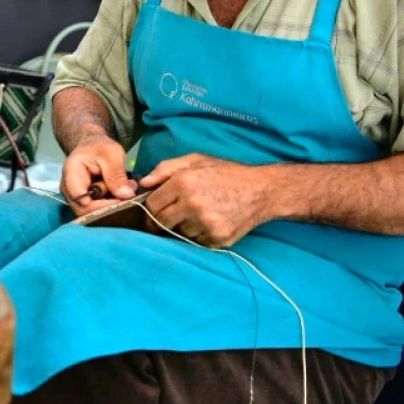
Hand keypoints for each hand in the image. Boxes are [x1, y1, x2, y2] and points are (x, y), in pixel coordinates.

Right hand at [60, 135, 133, 215]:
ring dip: (111, 205)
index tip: (121, 199)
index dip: (100, 204)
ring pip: (92, 212)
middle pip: (84, 210)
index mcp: (71, 173)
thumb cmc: (100, 147)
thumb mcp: (112, 155)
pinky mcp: (83, 203)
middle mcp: (68, 189)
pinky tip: (120, 194)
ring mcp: (74, 198)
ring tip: (127, 190)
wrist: (92, 147)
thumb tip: (126, 196)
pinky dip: (110, 204)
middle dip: (108, 205)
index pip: (80, 198)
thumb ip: (117, 175)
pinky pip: (96, 210)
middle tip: (128, 194)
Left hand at [139, 154, 273, 246]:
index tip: (153, 211)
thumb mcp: (195, 161)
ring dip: (182, 227)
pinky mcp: (217, 238)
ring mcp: (205, 223)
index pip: (152, 205)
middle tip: (168, 218)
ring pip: (179, 233)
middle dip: (161, 222)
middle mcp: (192, 204)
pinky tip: (209, 222)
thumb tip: (142, 183)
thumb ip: (165, 169)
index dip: (150, 209)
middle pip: (161, 223)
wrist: (261, 190)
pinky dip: (198, 235)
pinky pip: (196, 242)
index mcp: (183, 183)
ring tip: (196, 215)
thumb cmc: (225, 173)